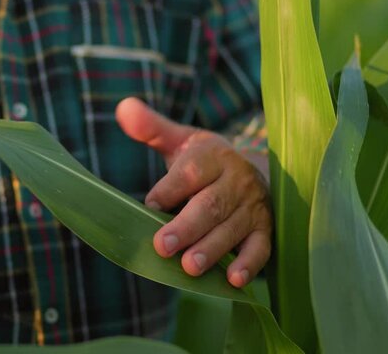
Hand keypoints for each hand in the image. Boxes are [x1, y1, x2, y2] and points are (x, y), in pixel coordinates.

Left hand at [116, 98, 271, 287]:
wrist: (251, 172)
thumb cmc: (205, 161)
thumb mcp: (180, 141)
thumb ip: (151, 128)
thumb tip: (123, 107)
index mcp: (214, 156)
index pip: (192, 172)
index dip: (171, 188)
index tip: (150, 203)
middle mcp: (236, 180)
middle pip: (210, 205)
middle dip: (186, 227)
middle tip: (162, 246)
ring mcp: (252, 207)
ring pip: (232, 228)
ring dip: (211, 248)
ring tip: (189, 267)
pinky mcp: (265, 229)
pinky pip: (260, 247)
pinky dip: (249, 264)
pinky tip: (232, 279)